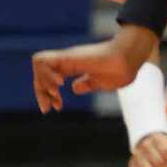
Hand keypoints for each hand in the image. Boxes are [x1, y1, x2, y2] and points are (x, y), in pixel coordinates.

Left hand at [33, 25, 158, 113]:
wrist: (128, 61)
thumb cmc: (120, 71)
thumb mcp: (101, 82)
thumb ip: (87, 84)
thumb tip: (74, 88)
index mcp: (75, 67)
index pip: (51, 78)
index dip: (48, 94)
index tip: (57, 108)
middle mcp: (68, 61)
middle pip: (41, 73)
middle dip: (40, 92)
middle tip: (47, 109)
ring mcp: (66, 58)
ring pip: (39, 65)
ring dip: (42, 82)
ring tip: (56, 94)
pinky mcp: (67, 57)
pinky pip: (42, 62)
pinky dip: (44, 75)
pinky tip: (59, 85)